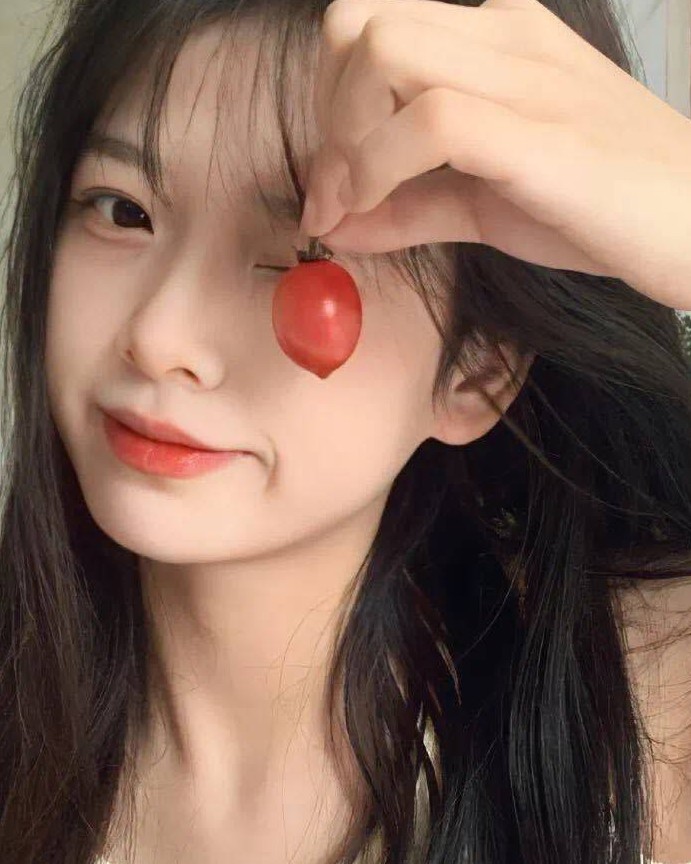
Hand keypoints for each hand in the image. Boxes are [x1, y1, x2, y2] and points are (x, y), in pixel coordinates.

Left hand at [299, 0, 690, 310]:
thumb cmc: (600, 208)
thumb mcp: (484, 206)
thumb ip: (406, 207)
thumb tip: (333, 223)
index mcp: (495, 39)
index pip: (369, 27)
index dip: (328, 102)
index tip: (332, 183)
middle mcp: (506, 38)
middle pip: (360, 25)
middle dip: (324, 115)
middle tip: (336, 192)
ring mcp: (526, 76)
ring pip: (384, 51)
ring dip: (345, 137)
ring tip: (356, 201)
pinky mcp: (541, 131)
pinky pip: (431, 118)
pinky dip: (379, 165)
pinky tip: (376, 208)